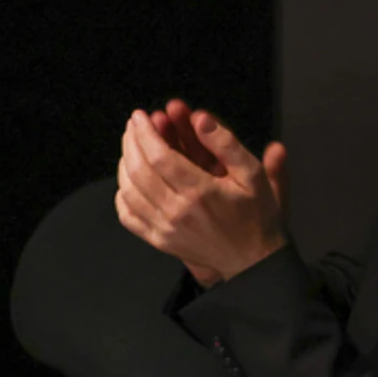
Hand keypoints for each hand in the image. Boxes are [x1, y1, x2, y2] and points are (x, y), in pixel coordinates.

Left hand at [114, 104, 289, 288]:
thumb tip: (201, 118)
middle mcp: (177, 211)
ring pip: (129, 190)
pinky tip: (128, 180)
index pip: (159, 156)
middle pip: (139, 170)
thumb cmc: (255, 215)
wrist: (254, 260)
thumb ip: (226, 144)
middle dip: (132, 141)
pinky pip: (128, 216)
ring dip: (124, 163)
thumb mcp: (253, 175)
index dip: (145, 132)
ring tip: (130, 145)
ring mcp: (165, 228)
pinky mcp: (159, 241)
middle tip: (133, 124)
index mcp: (201, 192)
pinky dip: (122, 194)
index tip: (141, 116)